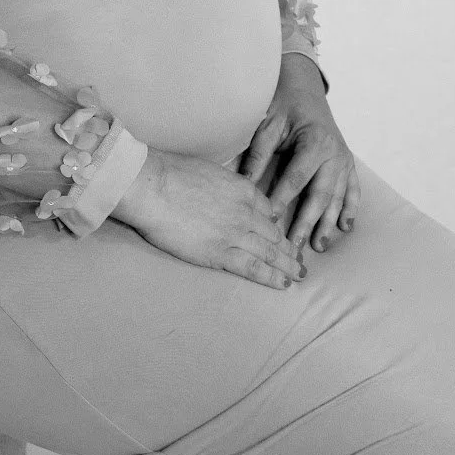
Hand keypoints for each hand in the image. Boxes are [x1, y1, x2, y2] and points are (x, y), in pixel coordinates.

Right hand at [112, 149, 305, 289]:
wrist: (154, 187)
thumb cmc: (172, 174)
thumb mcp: (210, 171)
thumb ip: (225, 185)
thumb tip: (226, 192)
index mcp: (243, 190)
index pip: (270, 211)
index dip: (278, 225)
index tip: (283, 234)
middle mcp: (246, 212)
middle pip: (275, 234)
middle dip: (290, 248)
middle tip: (300, 258)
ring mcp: (236, 234)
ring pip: (271, 253)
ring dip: (288, 265)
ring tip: (299, 274)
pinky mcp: (221, 253)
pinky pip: (254, 268)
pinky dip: (272, 277)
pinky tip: (283, 283)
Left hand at [239, 58, 360, 253]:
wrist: (304, 86)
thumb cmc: (283, 104)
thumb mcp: (267, 125)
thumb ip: (257, 154)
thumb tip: (241, 184)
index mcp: (315, 141)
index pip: (296, 178)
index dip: (281, 200)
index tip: (268, 221)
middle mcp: (334, 152)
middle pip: (320, 193)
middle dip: (307, 222)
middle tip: (294, 246)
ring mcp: (344, 158)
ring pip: (337, 196)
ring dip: (329, 222)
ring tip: (319, 246)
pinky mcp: (348, 162)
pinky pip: (353, 189)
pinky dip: (350, 208)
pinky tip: (345, 227)